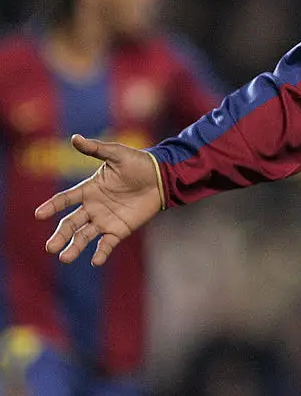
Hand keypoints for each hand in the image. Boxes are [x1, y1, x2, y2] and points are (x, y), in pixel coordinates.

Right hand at [34, 134, 163, 265]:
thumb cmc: (139, 163)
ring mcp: (105, 220)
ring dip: (74, 247)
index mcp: (89, 189)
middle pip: (71, 223)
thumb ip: (96, 149)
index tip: (39, 214)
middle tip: (49, 247)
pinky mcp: (119, 230)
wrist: (162, 176)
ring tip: (64, 258)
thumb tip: (74, 138)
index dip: (52, 206)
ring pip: (84, 236)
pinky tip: (95, 261)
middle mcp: (93, 207)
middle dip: (60, 235)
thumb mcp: (117, 154)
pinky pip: (106, 244)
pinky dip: (100, 253)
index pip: (65, 199)